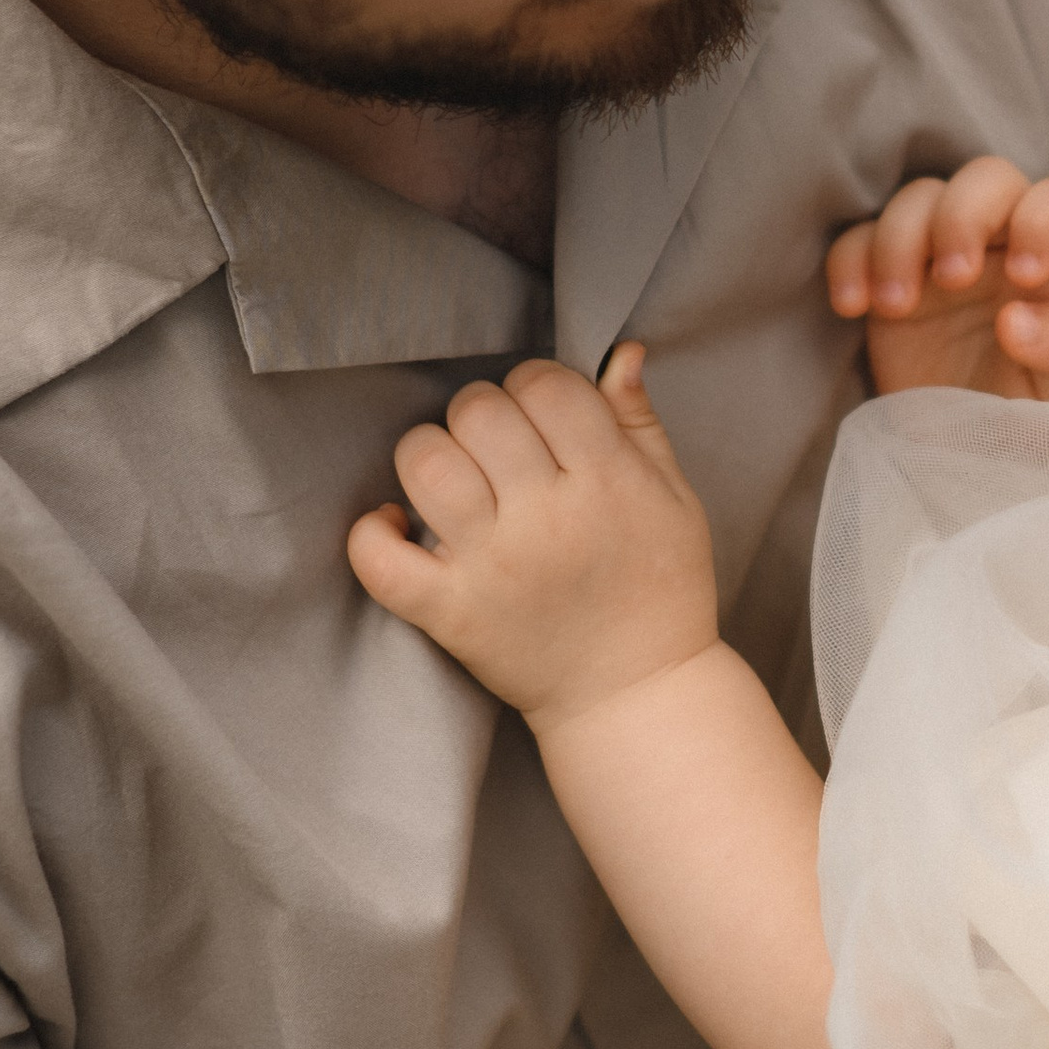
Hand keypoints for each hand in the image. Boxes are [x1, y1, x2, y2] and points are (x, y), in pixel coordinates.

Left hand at [347, 348, 716, 732]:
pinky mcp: (451, 615)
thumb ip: (639, 421)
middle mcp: (546, 520)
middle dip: (484, 413)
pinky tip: (397, 524)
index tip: (542, 415)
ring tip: (454, 479)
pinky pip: (380, 561)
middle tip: (499, 448)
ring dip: (431, 455)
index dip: (536, 385)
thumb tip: (618, 352)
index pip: (546, 386)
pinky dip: (373, 534)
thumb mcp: (675, 498)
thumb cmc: (660, 591)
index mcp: (608, 482)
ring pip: (425, 465)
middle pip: (478, 412)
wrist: (636, 697)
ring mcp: (492, 568)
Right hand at [827, 156, 1048, 401]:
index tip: (1026, 278)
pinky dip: (850, 262)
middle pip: (985, 178)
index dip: (1042, 223)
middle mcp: (1004, 238)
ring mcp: (941, 251)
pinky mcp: (888, 275)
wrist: (985, 449)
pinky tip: (853, 306)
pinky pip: (858, 239)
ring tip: (897, 305)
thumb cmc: (1046, 404)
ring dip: (900, 241)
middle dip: (963, 217)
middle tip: (954, 278)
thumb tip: (1016, 321)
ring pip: (917, 199)